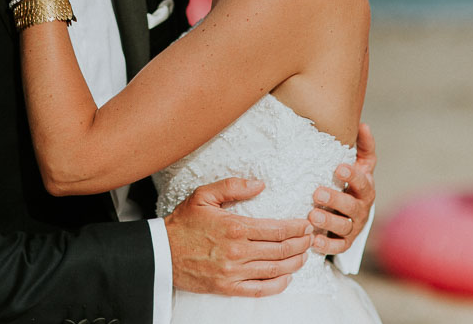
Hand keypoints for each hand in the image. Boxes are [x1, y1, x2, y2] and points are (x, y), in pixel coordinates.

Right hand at [164, 177, 313, 296]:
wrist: (162, 252)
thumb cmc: (183, 223)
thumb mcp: (203, 195)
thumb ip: (233, 186)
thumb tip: (260, 184)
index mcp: (235, 227)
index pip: (277, 229)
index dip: (296, 227)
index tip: (306, 223)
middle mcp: (238, 252)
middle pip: (281, 250)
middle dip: (301, 243)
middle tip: (311, 237)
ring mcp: (233, 272)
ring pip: (275, 270)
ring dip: (294, 263)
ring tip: (304, 255)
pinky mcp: (227, 287)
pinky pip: (260, 289)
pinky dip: (278, 285)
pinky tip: (286, 277)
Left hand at [309, 122, 376, 254]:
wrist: (351, 213)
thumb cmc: (351, 184)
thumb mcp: (360, 165)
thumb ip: (363, 147)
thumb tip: (363, 125)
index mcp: (365, 189)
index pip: (362, 182)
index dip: (353, 175)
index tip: (339, 168)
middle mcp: (361, 209)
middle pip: (352, 206)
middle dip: (335, 199)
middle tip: (317, 193)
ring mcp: (353, 227)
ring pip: (343, 227)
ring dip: (328, 221)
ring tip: (312, 215)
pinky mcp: (344, 242)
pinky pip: (337, 247)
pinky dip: (327, 246)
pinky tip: (314, 242)